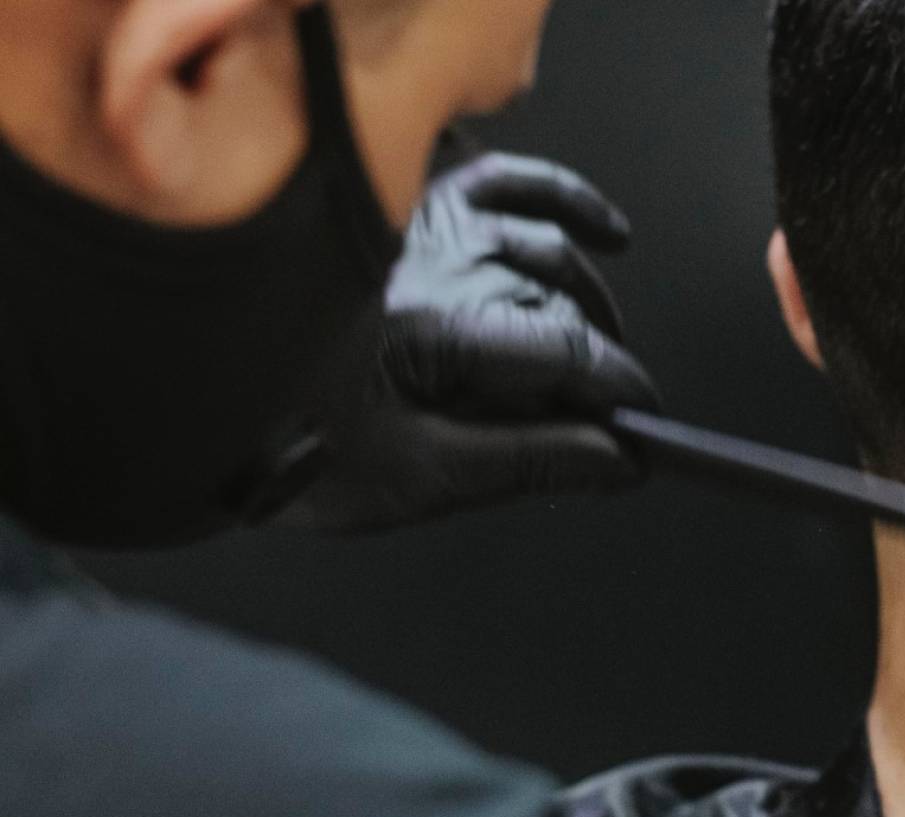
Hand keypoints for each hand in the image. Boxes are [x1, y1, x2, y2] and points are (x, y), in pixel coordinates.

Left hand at [277, 153, 658, 531]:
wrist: (194, 409)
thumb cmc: (294, 451)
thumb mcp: (420, 481)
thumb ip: (529, 464)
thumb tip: (619, 462)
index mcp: (440, 335)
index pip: (570, 353)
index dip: (621, 395)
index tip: (644, 434)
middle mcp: (437, 267)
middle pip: (563, 304)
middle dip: (596, 363)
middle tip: (603, 419)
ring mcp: (423, 229)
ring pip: (544, 245)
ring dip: (584, 299)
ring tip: (593, 352)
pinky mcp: (408, 210)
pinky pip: (507, 182)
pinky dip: (562, 202)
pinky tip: (606, 234)